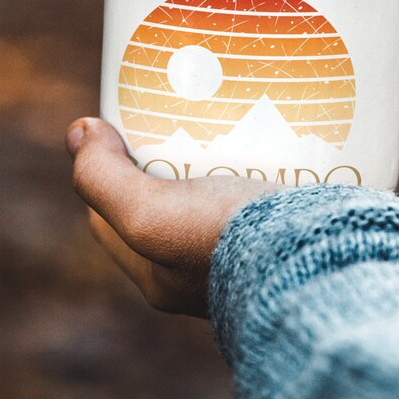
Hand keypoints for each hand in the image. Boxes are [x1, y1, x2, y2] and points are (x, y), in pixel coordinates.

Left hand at [66, 117, 270, 317]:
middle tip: (175, 121)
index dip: (105, 172)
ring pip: (214, 202)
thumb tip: (77, 133)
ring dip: (215, 165)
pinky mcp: (286, 241)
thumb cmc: (228, 242)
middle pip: (163, 207)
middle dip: (161, 165)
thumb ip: (102, 178)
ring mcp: (244, 260)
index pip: (108, 217)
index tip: (122, 129)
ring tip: (223, 123)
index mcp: (159, 277)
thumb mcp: (147, 214)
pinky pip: (260, 201)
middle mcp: (197, 276)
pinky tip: (270, 144)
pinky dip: (257, 173)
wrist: (321, 264)